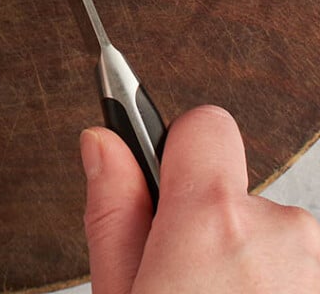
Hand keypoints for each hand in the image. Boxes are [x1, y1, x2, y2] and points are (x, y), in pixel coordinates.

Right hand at [81, 105, 319, 292]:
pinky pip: (294, 270)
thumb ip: (113, 212)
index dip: (177, 151)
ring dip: (245, 266)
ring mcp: (314, 266)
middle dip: (209, 227)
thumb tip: (102, 142)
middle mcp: (277, 231)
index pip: (204, 124)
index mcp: (212, 219)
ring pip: (266, 236)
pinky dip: (272, 288)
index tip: (162, 182)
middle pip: (233, 191)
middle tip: (180, 283)